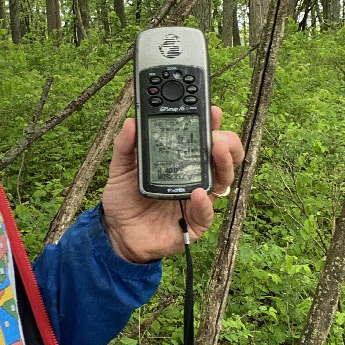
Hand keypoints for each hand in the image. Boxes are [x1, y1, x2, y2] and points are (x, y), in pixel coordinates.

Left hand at [101, 106, 244, 263]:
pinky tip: (199, 193)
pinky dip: (205, 202)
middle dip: (227, 141)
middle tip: (217, 134)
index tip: (211, 110)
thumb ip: (125, 146)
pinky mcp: (195, 223)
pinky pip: (207, 213)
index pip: (203, 138)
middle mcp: (195, 177)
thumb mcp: (121, 169)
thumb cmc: (125, 200)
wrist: (118, 233)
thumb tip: (131, 122)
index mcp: (181, 160)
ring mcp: (198, 199)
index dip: (211, 123)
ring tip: (216, 150)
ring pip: (223, 179)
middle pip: (223, 156)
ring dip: (224, 163)